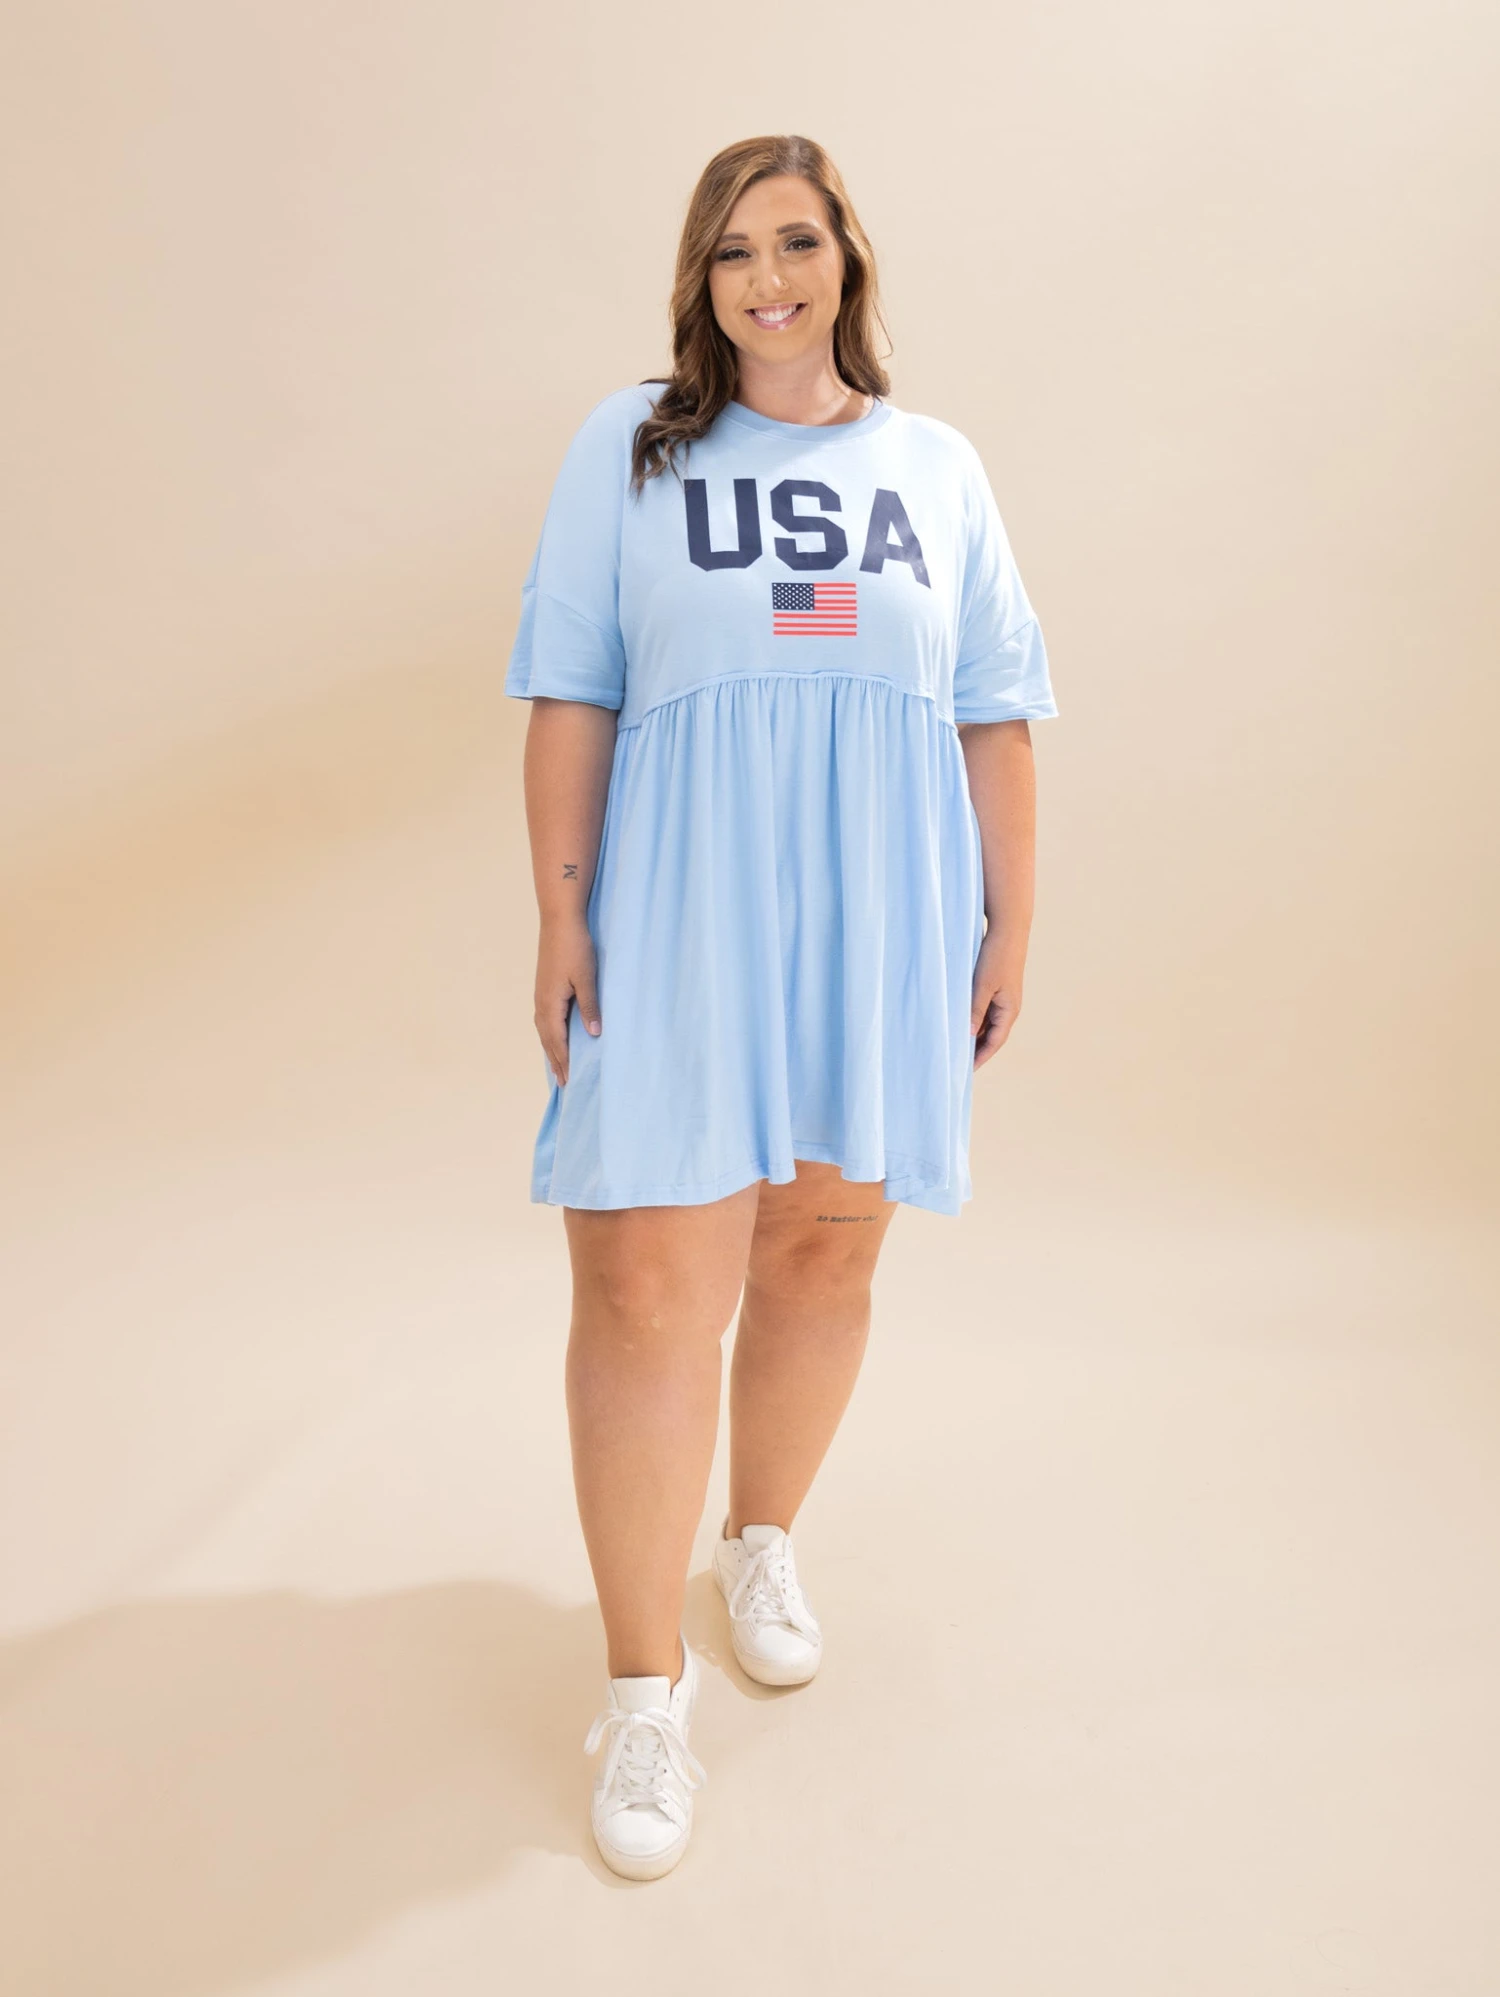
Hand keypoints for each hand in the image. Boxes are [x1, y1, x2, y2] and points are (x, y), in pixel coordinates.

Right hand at [535, 916, 600, 1086]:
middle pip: (548, 1040)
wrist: (559, 920)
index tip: (571, 1081)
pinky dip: (550, 1035)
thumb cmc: (575, 947)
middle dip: (556, 1061)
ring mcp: (541, 995)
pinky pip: (545, 1020)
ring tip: (559, 1066)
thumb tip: (593, 1034)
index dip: (565, 1061)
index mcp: (550, 1004)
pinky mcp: (544, 987)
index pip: (557, 1041)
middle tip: (564, 1083)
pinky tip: (555, 1036)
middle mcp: (541, 1003)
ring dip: (551, 1050)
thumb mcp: (587, 978)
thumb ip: (590, 1007)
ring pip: (544, 1030)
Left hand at [970, 930, 1025, 1069]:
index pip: (994, 1042)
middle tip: (956, 1062)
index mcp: (1009, 1010)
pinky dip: (972, 1019)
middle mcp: (1008, 1007)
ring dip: (972, 1034)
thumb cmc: (997, 957)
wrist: (1008, 930)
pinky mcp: (996, 988)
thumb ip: (975, 1011)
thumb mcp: (982, 986)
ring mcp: (1003, 998)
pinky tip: (958, 1021)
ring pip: (986, 1023)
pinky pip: (984, 1010)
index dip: (980, 1057)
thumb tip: (967, 1035)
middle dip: (975, 1049)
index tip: (965, 1070)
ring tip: (954, 1045)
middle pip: (990, 1036)